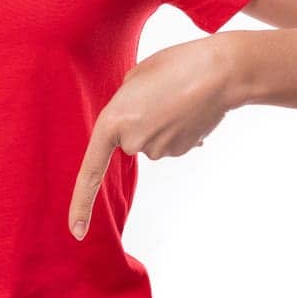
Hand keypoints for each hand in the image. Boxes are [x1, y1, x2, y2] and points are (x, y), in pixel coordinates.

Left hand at [67, 36, 238, 240]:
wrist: (221, 72)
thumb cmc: (175, 65)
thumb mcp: (135, 78)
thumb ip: (125, 105)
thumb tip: (140, 130)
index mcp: (113, 122)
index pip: (91, 171)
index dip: (81, 203)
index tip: (76, 232)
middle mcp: (133, 143)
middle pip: (129, 141)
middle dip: (140, 120)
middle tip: (158, 92)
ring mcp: (160, 150)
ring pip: (153, 141)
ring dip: (162, 121)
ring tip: (177, 95)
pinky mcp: (182, 151)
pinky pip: (171, 141)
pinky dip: (178, 126)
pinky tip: (190, 107)